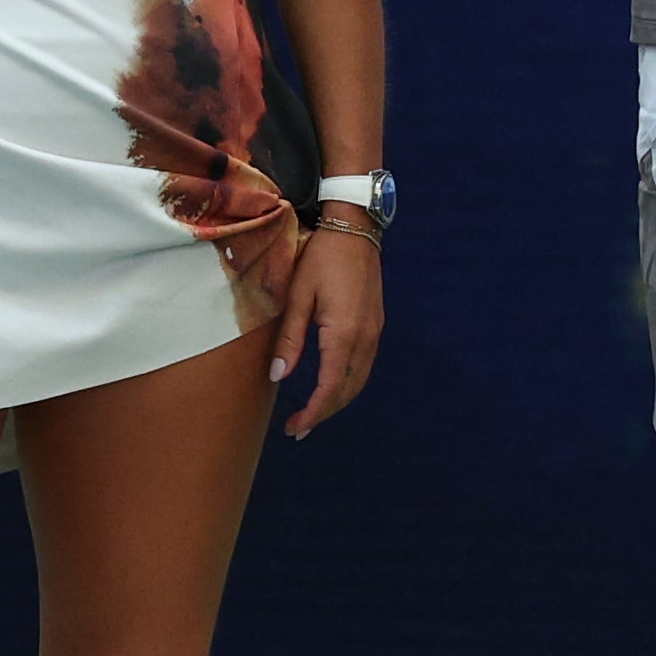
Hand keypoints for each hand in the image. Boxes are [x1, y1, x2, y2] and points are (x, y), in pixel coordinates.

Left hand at [269, 218, 382, 436]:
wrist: (355, 227)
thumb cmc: (321, 257)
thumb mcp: (297, 296)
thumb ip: (290, 339)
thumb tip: (278, 376)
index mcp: (344, 334)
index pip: (330, 388)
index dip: (313, 413)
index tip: (294, 428)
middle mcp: (366, 338)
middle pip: (349, 390)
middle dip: (324, 412)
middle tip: (299, 427)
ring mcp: (375, 330)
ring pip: (360, 379)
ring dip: (337, 399)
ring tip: (313, 411)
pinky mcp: (376, 322)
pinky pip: (364, 364)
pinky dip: (348, 382)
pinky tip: (331, 382)